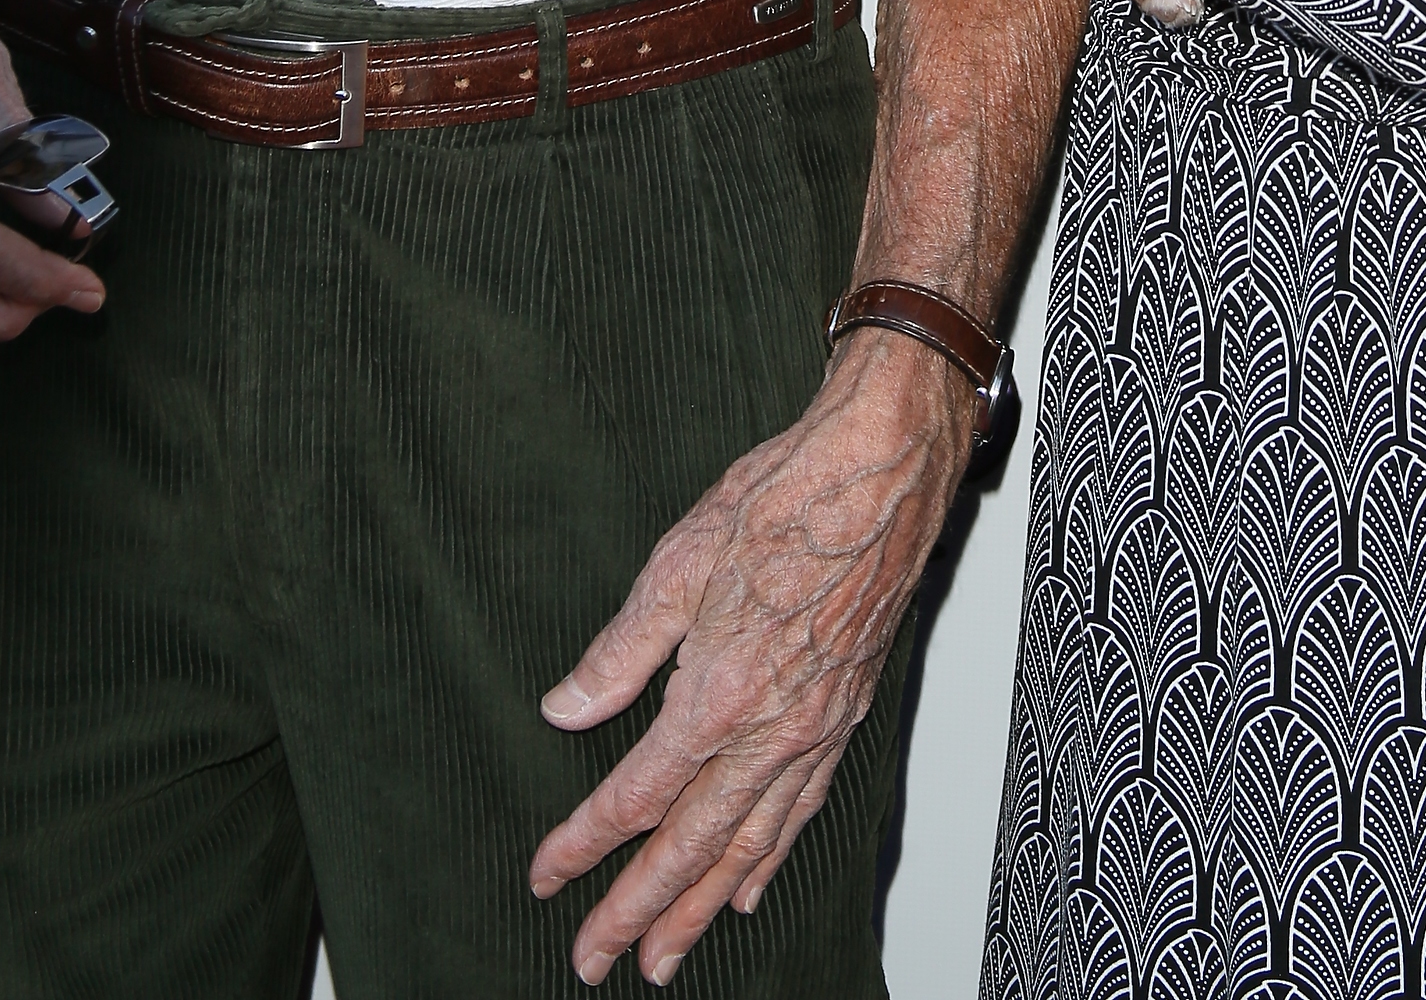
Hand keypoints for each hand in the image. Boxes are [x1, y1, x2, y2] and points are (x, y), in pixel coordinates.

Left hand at [532, 333, 973, 985]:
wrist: (879, 474)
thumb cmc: (784, 500)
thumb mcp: (677, 562)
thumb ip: (619, 652)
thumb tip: (564, 709)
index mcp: (718, 695)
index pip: (636, 797)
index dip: (584, 843)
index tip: (546, 875)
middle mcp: (770, 731)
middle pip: (690, 847)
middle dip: (637, 910)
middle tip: (593, 960)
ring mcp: (814, 730)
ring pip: (749, 845)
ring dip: (700, 908)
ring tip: (664, 957)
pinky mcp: (844, 716)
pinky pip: (800, 811)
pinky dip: (769, 859)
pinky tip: (747, 887)